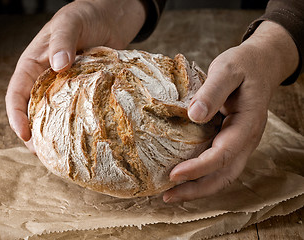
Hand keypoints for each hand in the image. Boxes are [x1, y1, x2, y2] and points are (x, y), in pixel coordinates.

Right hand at [5, 0, 144, 150]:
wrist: (111, 17)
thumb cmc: (86, 15)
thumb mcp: (70, 22)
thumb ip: (62, 41)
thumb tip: (58, 65)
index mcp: (34, 64)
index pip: (17, 92)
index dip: (16, 114)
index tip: (24, 134)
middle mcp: (47, 77)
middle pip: (33, 108)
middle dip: (34, 131)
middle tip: (43, 153)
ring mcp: (66, 85)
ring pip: (54, 112)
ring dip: (54, 131)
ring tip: (61, 152)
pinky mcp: (84, 88)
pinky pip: (77, 108)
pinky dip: (76, 122)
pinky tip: (84, 134)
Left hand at [163, 21, 298, 201]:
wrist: (261, 64)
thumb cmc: (244, 65)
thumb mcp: (228, 69)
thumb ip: (213, 90)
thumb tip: (194, 115)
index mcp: (247, 124)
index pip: (222, 155)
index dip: (198, 168)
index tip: (173, 175)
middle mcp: (246, 139)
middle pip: (224, 175)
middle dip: (196, 190)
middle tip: (168, 197)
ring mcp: (240, 142)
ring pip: (222, 175)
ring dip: (198, 188)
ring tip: (171, 194)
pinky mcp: (232, 140)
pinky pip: (218, 165)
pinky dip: (201, 175)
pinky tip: (183, 175)